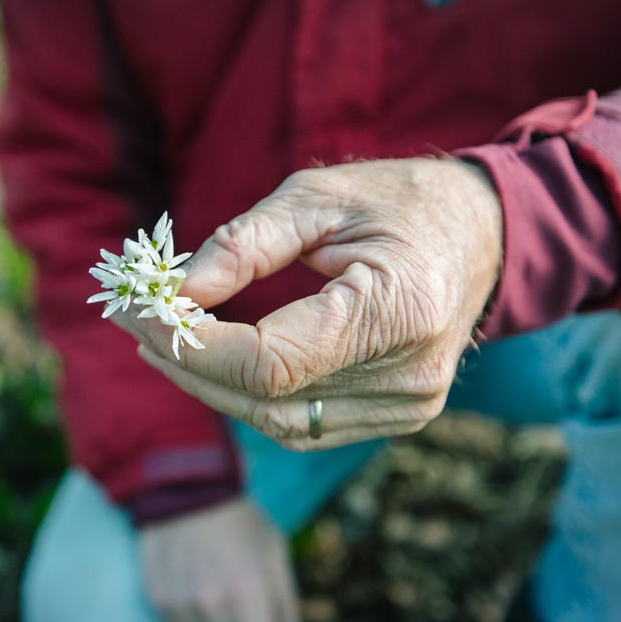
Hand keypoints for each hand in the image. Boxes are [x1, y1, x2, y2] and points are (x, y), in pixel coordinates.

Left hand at [120, 158, 502, 449]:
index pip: (269, 362)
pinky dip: (250, 397)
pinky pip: (304, 423)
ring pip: (279, 423)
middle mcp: (409, 375)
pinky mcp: (401, 414)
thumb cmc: (403, 202)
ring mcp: (409, 405)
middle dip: (188, 362)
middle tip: (136, 320)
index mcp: (397, 311)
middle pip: (267, 399)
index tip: (141, 310)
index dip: (193, 345)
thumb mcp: (318, 197)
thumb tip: (174, 294)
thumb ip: (242, 246)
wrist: (484, 235)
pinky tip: (215, 362)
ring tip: (162, 340)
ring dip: (211, 386)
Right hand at [139, 498, 302, 621]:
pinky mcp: (159, 602)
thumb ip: (287, 604)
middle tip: (248, 616)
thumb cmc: (239, 520)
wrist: (185, 487)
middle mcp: (213, 606)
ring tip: (223, 601)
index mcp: (249, 594)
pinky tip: (200, 598)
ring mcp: (182, 606)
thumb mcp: (275, 552)